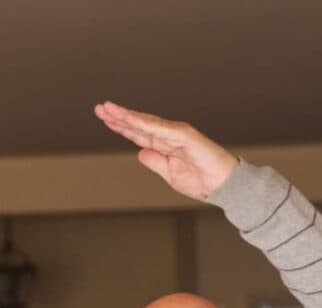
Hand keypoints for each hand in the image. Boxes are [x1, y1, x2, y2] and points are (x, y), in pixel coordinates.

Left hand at [94, 101, 237, 200]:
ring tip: (109, 109)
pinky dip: (145, 124)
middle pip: (138, 124)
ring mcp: (177, 133)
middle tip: (99, 108)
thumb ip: (154, 162)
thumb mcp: (169, 174)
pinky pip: (161, 129)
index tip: (104, 118)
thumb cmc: (200, 180)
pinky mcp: (186, 136)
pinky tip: (130, 120)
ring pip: (147, 123)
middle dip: (118, 116)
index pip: (137, 133)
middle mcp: (168, 135)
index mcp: (164, 144)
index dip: (120, 126)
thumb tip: (140, 152)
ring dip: (127, 116)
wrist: (222, 186)